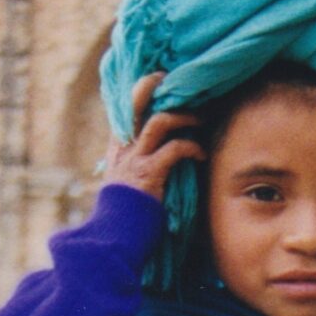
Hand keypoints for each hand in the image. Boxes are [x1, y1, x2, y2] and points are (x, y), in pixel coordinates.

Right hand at [104, 72, 203, 202]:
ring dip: (185, 117)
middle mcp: (124, 146)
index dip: (141, 89)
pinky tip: (201, 155)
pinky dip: (192, 147)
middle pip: (137, 101)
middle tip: (174, 81)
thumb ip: (136, 162)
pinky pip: (175, 149)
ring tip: (201, 119)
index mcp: (118, 146)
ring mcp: (135, 158)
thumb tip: (158, 150)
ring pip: (159, 121)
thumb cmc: (125, 212)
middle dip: (155, 85)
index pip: (126, 107)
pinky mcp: (149, 173)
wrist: (114, 236)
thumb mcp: (125, 180)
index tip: (159, 80)